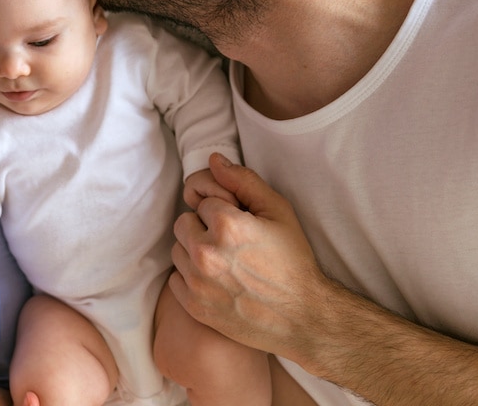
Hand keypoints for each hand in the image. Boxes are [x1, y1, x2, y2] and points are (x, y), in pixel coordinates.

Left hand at [168, 154, 334, 360]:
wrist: (302, 317)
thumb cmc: (293, 260)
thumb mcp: (278, 211)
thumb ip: (243, 180)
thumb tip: (213, 160)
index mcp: (226, 225)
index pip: (203, 202)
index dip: (223, 212)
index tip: (240, 226)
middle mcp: (206, 253)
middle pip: (184, 223)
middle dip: (203, 228)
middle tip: (231, 243)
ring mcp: (197, 282)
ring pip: (178, 250)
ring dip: (195, 252)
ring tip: (225, 262)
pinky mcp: (194, 306)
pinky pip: (175, 279)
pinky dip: (191, 278)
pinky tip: (218, 281)